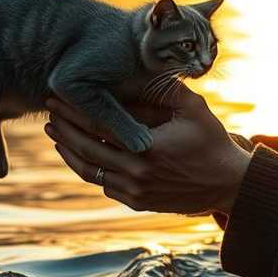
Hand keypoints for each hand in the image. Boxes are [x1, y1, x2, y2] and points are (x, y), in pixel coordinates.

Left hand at [44, 87, 251, 214]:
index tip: (58, 98)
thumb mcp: (194, 108)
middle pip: (86, 149)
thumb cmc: (213, 142)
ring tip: (56, 134)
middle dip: (63, 129)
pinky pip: (104, 185)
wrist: (229, 184)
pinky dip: (91, 169)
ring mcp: (135, 192)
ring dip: (69, 151)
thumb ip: (164, 90)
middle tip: (48, 112)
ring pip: (89, 172)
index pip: (100, 126)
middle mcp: (136, 174)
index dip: (75, 112)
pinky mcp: (137, 203)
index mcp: (147, 149)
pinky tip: (82, 154)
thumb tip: (134, 73)